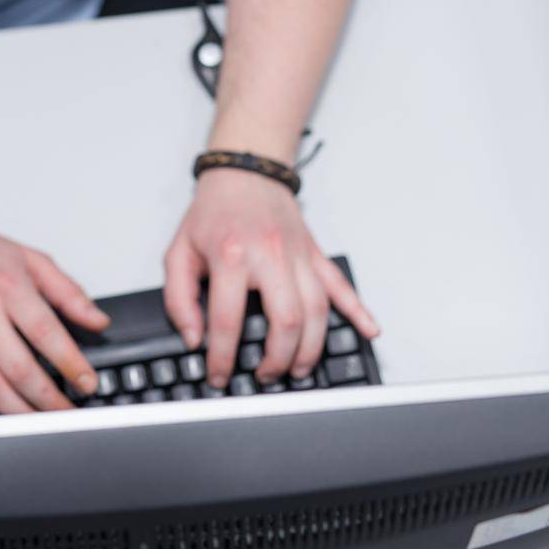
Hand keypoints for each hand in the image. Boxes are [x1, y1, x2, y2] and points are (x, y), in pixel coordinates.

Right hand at [0, 212, 111, 417]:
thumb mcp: (29, 258)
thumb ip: (68, 291)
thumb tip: (98, 320)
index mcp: (8, 287)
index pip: (45, 332)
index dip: (70, 362)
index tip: (87, 383)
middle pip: (19, 368)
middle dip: (49, 399)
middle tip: (69, 414)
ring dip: (17, 412)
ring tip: (39, 424)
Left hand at [163, 169, 379, 388]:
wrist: (244, 173)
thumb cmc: (212, 212)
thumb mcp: (178, 251)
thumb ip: (178, 298)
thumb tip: (194, 338)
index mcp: (232, 256)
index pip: (228, 321)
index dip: (222, 358)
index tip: (219, 376)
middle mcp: (270, 256)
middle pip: (285, 321)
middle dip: (278, 360)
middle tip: (265, 376)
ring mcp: (298, 256)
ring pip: (317, 310)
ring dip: (311, 348)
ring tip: (298, 370)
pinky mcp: (315, 253)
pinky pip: (341, 285)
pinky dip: (358, 310)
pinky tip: (370, 331)